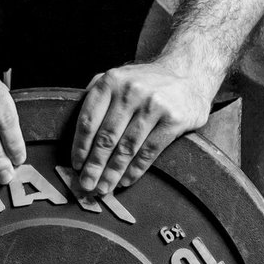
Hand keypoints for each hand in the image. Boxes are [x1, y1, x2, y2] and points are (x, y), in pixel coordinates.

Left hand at [71, 60, 217, 195]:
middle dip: (94, 166)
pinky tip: (126, 181)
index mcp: (111, 81)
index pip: (89, 120)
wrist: (188, 75)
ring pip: (127, 148)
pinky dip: (135, 170)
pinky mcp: (173, 120)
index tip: (76, 165)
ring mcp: (153, 105)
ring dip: (113, 173)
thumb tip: (75, 128)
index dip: (80, 147)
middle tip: (86, 185)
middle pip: (106, 137)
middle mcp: (130, 91)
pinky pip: (149, 151)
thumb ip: (96, 94)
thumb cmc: (146, 82)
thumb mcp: (118, 77)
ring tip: (104, 188)